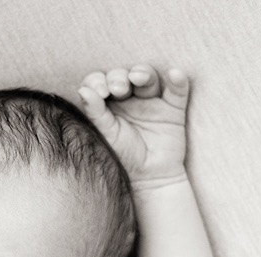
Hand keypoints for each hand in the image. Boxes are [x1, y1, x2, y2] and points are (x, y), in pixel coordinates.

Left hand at [78, 65, 189, 188]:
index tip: (101, 91)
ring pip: (149, 78)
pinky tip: (175, 74)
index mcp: (109, 104)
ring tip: (138, 78)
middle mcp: (130, 98)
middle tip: (118, 89)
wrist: (150, 177)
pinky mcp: (173, 108)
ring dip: (144, 73)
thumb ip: (96, 112)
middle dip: (119, 78)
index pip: (101, 82)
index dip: (99, 81)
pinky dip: (177, 80)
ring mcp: (152, 101)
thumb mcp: (107, 134)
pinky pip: (177, 90)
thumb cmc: (123, 155)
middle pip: (124, 76)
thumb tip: (83, 90)